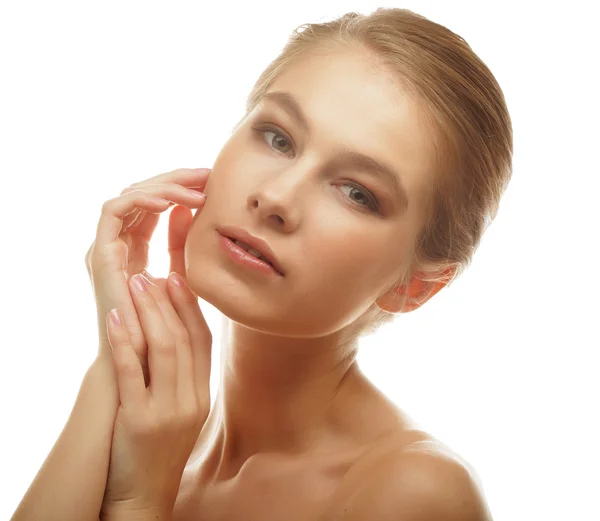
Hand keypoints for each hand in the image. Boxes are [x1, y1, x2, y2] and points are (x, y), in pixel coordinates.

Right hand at [85, 167, 210, 383]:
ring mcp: (107, 247)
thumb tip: (192, 212)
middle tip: (207, 174)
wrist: (144, 361)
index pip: (156, 204)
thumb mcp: (182, 276)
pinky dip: (141, 200)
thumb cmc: (167, 325)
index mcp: (135, 247)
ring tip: (197, 189)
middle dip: (176, 179)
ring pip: (130, 196)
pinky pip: (114, 210)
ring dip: (164, 187)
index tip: (213, 182)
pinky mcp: (100, 253)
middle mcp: (118, 243)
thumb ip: (182, 246)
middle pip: (143, 194)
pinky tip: (172, 201)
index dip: (182, 188)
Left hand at [100, 271, 211, 519]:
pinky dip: (123, 341)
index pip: (203, 341)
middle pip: (184, 339)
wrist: (144, 499)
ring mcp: (167, 411)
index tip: (177, 279)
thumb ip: (183, 377)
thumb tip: (173, 332)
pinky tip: (114, 319)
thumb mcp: (182, 413)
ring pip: (165, 349)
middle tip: (150, 275)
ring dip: (149, 313)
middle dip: (166, 302)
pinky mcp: (139, 421)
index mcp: (202, 395)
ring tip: (135, 284)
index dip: (191, 308)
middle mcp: (191, 400)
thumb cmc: (158, 452)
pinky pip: (132, 373)